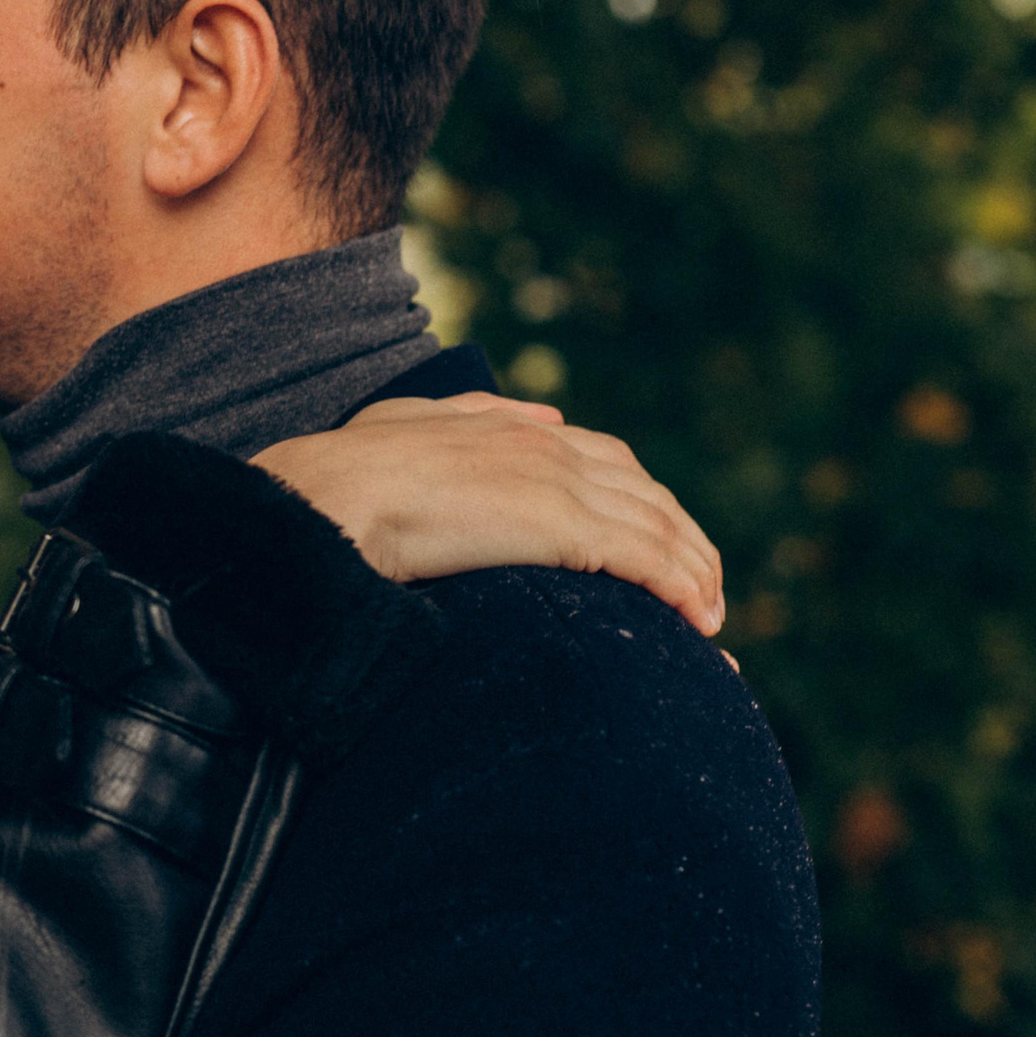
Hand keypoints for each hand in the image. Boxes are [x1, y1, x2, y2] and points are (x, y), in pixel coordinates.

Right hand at [248, 394, 725, 635]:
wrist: (325, 500)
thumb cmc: (343, 476)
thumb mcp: (407, 425)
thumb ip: (472, 414)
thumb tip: (546, 418)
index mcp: (510, 426)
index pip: (608, 460)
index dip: (645, 504)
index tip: (661, 546)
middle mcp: (545, 446)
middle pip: (646, 493)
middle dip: (684, 542)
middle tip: (704, 593)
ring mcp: (555, 482)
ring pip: (656, 527)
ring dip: (693, 573)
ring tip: (709, 621)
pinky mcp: (560, 525)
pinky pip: (644, 557)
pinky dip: (680, 586)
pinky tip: (696, 621)